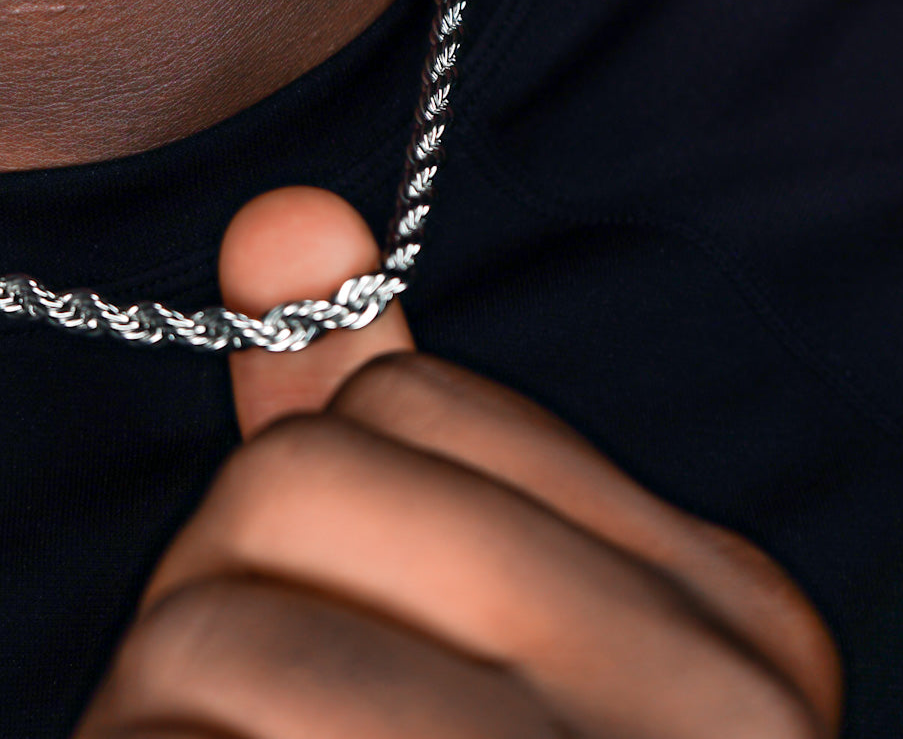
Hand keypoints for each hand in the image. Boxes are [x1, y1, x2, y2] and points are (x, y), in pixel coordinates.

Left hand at [75, 187, 841, 738]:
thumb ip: (383, 427)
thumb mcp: (459, 618)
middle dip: (226, 598)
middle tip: (263, 729)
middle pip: (299, 486)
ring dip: (168, 718)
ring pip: (219, 627)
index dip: (311, 518)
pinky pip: (204, 727)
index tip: (345, 631)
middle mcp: (712, 717)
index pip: (396, 412)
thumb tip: (278, 216)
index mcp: (734, 622)